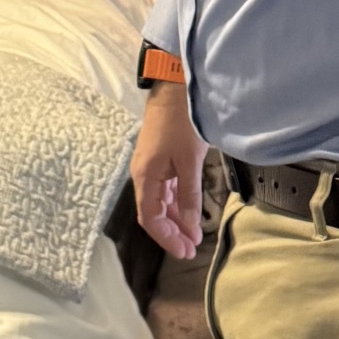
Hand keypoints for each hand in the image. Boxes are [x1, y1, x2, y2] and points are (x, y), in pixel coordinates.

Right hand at [129, 80, 207, 258]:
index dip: (166, 238)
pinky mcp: (161, 159)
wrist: (175, 88)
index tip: (185, 251)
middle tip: (192, 249)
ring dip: (177, 219)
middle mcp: (144, 175)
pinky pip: (167, 189)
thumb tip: (192, 226)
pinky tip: (190, 212)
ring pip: (162, 202)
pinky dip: (178, 203)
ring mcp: (152, 167)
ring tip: (193, 236)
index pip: (150, 218)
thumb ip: (190, 194)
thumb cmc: (181, 122)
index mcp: (145, 177)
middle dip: (172, 232)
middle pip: (155, 213)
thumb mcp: (189, 160)